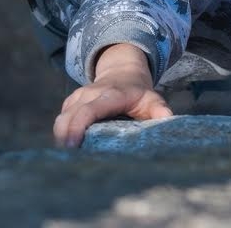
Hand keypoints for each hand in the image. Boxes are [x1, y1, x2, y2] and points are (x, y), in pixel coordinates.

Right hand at [53, 43, 172, 147]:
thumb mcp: (153, 99)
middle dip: (64, 138)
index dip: (78, 127)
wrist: (123, 71)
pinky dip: (62, 134)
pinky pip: (61, 119)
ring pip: (62, 118)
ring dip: (62, 138)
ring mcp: (78, 97)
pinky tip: (69, 149)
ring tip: (68, 159)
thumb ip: (160, 111)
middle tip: (69, 160)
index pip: (88, 110)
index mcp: (110, 95)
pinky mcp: (71, 102)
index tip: (74, 146)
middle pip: (69, 116)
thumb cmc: (139, 92)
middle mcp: (90, 94)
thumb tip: (168, 122)